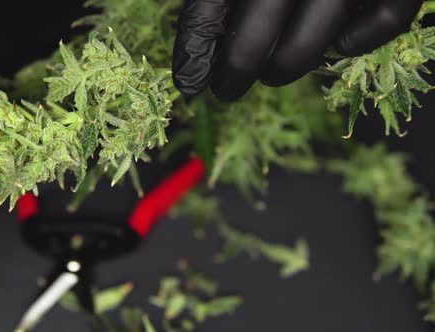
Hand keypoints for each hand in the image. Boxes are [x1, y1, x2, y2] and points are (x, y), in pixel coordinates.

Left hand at [172, 0, 423, 101]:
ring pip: (309, 44)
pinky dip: (356, 43)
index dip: (196, 50)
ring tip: (273, 73)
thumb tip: (203, 29)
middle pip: (255, 38)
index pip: (210, 8)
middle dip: (236, 73)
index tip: (189, 82)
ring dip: (285, 69)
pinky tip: (337, 45)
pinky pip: (382, 23)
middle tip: (226, 90)